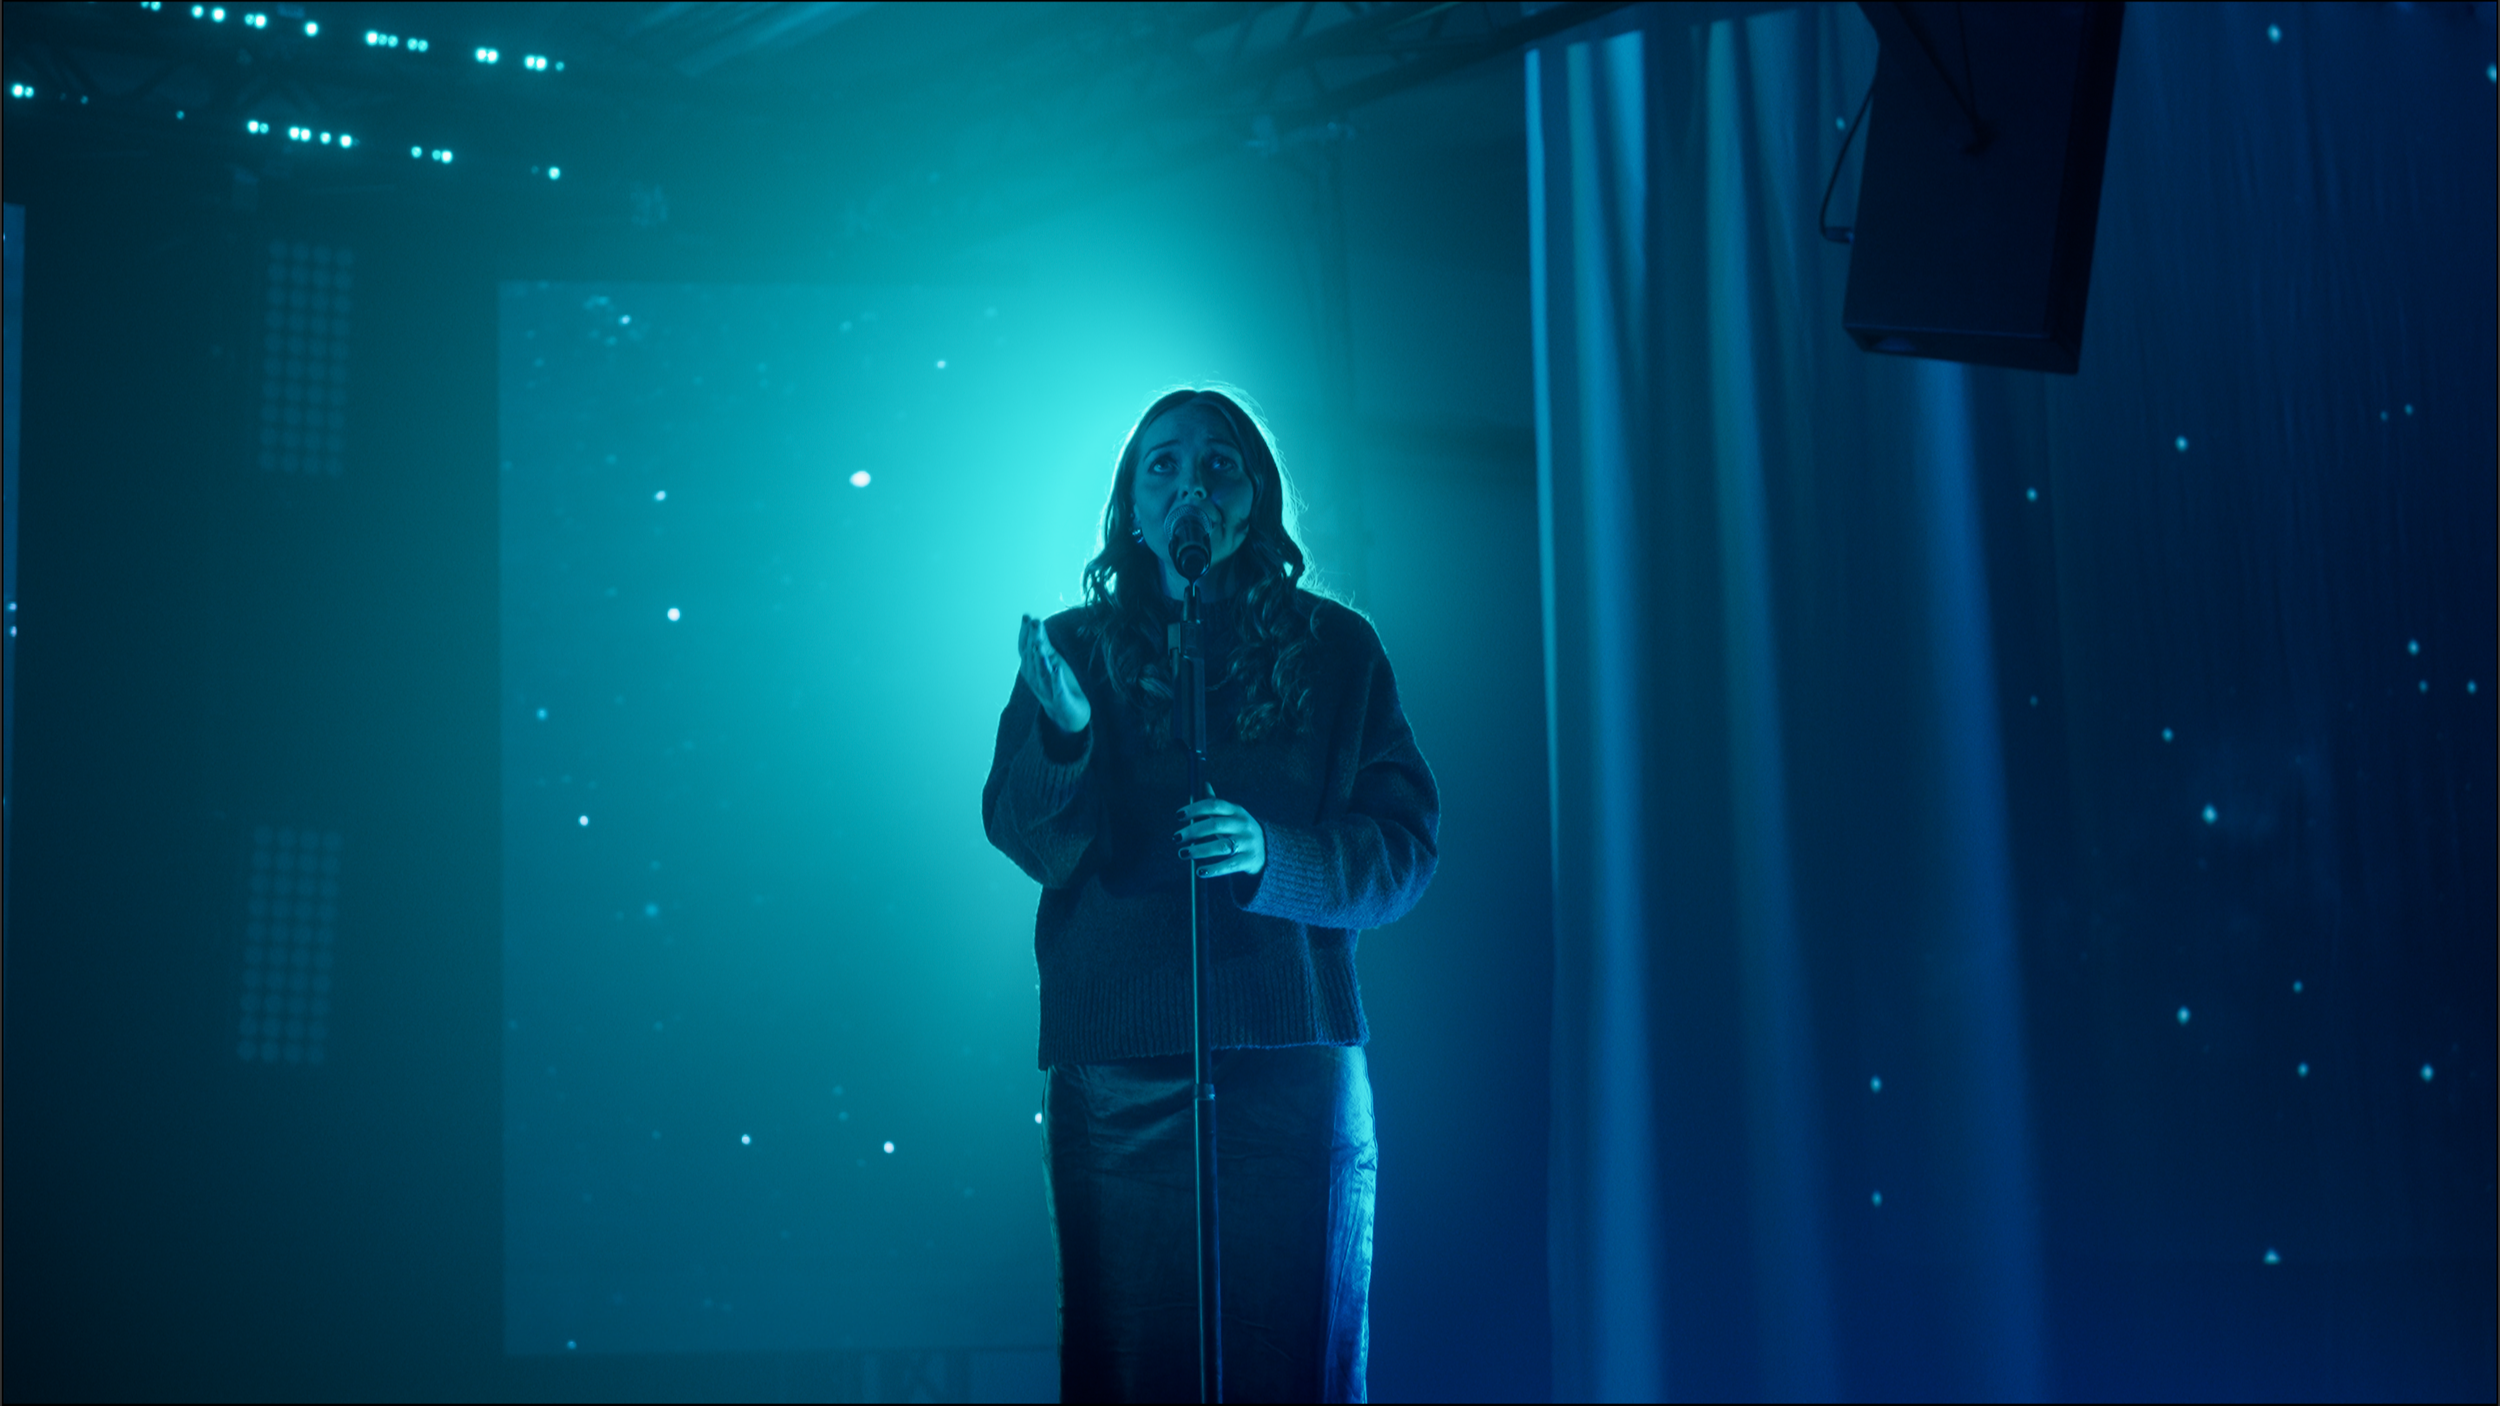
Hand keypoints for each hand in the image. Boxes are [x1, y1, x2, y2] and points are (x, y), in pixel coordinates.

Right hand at [1019, 614, 1091, 734]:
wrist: (1067, 714)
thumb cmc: (1057, 685)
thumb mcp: (1050, 661)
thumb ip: (1043, 644)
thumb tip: (1035, 623)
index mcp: (1032, 668)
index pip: (1025, 648)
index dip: (1025, 632)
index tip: (1027, 616)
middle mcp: (1036, 678)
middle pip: (1032, 656)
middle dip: (1032, 639)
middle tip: (1035, 622)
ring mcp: (1047, 689)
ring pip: (1041, 671)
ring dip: (1040, 657)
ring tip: (1040, 642)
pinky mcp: (1060, 699)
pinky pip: (1057, 687)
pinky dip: (1056, 678)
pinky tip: (1056, 668)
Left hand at [1177, 785, 1264, 877]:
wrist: (1268, 851)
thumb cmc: (1241, 831)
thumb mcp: (1232, 815)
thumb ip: (1216, 803)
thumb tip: (1204, 784)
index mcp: (1236, 811)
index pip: (1214, 805)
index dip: (1195, 809)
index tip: (1178, 816)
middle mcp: (1242, 825)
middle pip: (1215, 825)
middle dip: (1193, 831)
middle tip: (1176, 837)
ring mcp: (1247, 843)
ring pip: (1221, 846)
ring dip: (1199, 850)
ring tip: (1183, 853)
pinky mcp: (1248, 860)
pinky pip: (1229, 865)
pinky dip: (1214, 869)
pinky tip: (1200, 871)